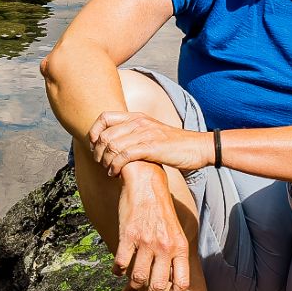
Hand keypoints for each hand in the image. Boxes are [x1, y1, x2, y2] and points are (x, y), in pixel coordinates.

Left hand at [89, 111, 210, 176]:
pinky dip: (115, 166)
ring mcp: (145, 134)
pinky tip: (116, 174)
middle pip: (105, 135)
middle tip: (101, 164)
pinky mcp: (151, 147)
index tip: (94, 146)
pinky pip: (124, 156)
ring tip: (109, 171)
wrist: (197, 147)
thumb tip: (114, 143)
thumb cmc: (173, 144)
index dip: (94, 132)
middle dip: (98, 152)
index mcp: (136, 117)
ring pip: (112, 146)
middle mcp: (138, 122)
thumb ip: (134, 133)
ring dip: (106, 162)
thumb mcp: (151, 132)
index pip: (104, 117)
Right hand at [112, 167, 188, 290]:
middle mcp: (165, 247)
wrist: (146, 183)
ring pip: (138, 278)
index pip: (180, 284)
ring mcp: (146, 241)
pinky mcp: (128, 235)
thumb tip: (169, 281)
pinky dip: (117, 272)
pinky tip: (117, 272)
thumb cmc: (162, 210)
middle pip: (157, 287)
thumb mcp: (177, 232)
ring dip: (130, 290)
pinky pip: (121, 262)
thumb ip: (175, 255)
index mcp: (180, 247)